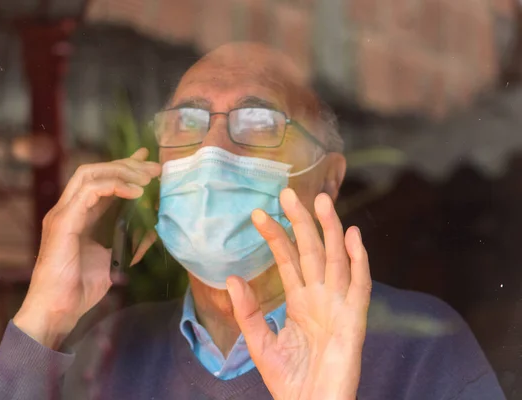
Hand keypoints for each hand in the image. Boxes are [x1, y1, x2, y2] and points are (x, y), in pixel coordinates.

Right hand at [13, 148, 160, 347]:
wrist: (58, 310)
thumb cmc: (80, 288)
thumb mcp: (113, 259)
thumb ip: (128, 241)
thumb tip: (151, 228)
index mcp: (79, 215)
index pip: (101, 181)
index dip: (124, 168)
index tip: (148, 164)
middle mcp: (68, 209)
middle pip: (96, 170)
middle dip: (127, 164)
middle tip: (154, 167)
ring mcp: (63, 213)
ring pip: (90, 173)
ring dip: (122, 171)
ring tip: (147, 178)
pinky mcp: (63, 221)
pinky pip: (89, 191)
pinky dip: (115, 186)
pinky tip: (136, 193)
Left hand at [227, 188, 370, 399]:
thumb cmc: (290, 380)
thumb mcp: (260, 343)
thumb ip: (247, 311)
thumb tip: (231, 278)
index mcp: (300, 300)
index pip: (287, 259)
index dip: (275, 236)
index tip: (258, 214)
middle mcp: (321, 296)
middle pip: (312, 251)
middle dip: (301, 222)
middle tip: (287, 193)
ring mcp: (339, 305)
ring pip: (336, 259)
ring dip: (331, 230)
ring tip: (320, 201)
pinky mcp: (355, 320)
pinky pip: (360, 286)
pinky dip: (359, 261)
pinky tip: (353, 236)